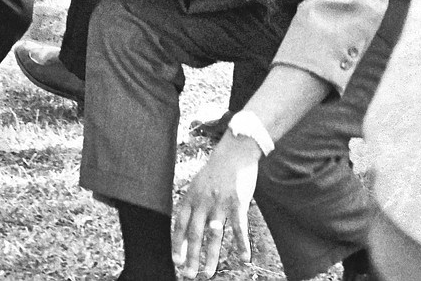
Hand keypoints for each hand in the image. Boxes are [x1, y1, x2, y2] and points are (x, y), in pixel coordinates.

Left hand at [172, 134, 259, 278]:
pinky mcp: (238, 202)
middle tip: (189, 275)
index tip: (176, 261)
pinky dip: (242, 244)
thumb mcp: (198, 185)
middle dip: (191, 256)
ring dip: (210, 256)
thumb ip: (193, 206)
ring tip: (208, 273)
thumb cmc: (216, 171)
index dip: (178, 243)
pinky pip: (239, 227)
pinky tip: (244, 258)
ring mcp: (220, 202)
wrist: (235, 152)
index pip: (180, 224)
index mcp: (191, 197)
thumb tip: (186, 228)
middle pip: (195, 234)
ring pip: (214, 235)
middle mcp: (203, 201)